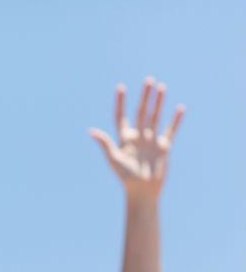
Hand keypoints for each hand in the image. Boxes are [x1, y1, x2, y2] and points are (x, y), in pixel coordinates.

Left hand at [90, 77, 183, 198]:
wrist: (142, 190)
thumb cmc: (125, 177)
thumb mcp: (114, 159)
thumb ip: (105, 143)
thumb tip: (91, 131)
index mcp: (124, 139)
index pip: (121, 116)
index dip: (120, 102)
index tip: (121, 87)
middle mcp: (138, 137)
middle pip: (141, 112)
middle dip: (145, 96)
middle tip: (148, 80)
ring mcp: (151, 141)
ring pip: (156, 117)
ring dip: (159, 102)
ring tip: (161, 87)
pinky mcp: (163, 147)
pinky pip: (170, 130)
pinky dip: (175, 120)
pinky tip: (179, 108)